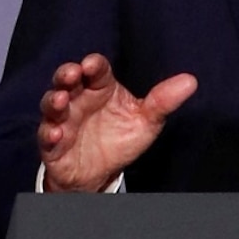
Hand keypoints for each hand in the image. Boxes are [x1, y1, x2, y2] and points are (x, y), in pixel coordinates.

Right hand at [38, 54, 197, 190]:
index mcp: (100, 88)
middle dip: (66, 74)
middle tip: (72, 73)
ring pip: (52, 105)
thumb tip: (191, 81)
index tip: (91, 64)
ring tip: (61, 101)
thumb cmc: (120, 138)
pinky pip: (47, 136)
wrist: (102, 173)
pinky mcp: (53, 144)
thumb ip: (163, 101)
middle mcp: (79, 100)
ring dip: (54, 101)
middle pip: (67, 81)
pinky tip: (57, 133)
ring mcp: (64, 120)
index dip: (92, 65)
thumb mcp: (145, 120)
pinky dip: (50, 134)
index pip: (96, 71)